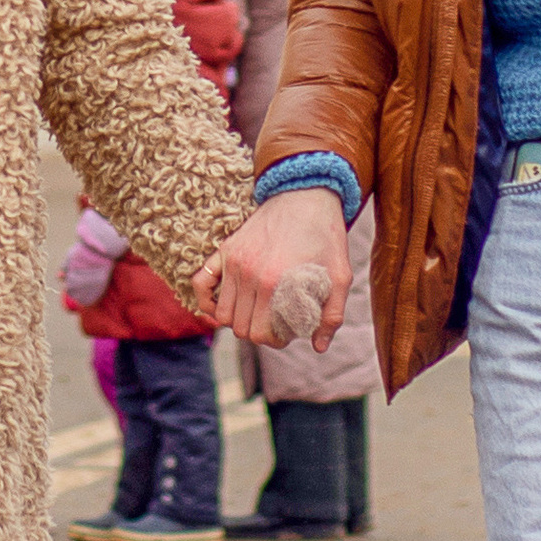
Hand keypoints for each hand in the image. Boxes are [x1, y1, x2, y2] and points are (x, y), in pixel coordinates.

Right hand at [192, 186, 351, 352]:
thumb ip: (332, 314)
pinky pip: (201, 283)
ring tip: (258, 313)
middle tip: (276, 323)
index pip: (259, 332)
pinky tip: (220, 307)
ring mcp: (234, 260)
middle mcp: (249, 273)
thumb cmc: (326, 235)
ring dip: (238, 320)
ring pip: (222, 312)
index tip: (287, 332)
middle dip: (259, 332)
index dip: (274, 339)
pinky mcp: (226, 249)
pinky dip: (206, 301)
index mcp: (274, 282)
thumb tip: (318, 346)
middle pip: (240, 326)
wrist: (307, 194)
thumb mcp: (340, 275)